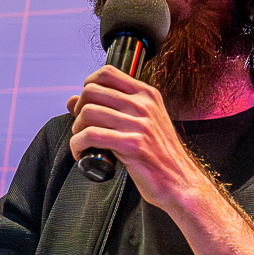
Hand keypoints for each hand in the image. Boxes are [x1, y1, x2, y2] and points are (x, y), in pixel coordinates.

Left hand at [67, 65, 203, 208]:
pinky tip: (82, 153)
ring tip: (82, 142)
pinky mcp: (133, 144)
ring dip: (77, 129)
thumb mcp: (142, 123)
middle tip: (82, 126)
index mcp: (147, 95)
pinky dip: (78, 145)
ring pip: (88, 112)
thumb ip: (111, 108)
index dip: (88, 85)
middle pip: (92, 91)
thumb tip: (72, 100)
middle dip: (78, 110)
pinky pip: (92, 135)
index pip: (107, 73)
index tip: (85, 103)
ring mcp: (140, 124)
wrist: (180, 181)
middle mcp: (144, 105)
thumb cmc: (160, 155)